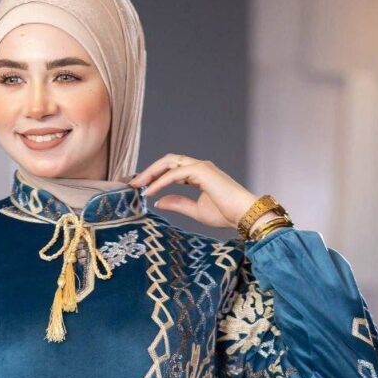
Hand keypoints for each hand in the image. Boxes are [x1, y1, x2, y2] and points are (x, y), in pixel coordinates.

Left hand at [128, 154, 278, 232]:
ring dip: (151, 173)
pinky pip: (175, 173)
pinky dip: (161, 181)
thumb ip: (178, 203)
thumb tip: (158, 202)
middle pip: (168, 161)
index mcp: (198, 174)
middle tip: (133, 184)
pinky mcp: (202, 171)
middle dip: (149, 171)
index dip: (155, 176)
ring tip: (137, 185)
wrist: (244, 215)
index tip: (140, 188)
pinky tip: (150, 192)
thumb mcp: (195, 210)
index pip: (171, 169)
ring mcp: (201, 167)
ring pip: (170, 162)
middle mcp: (199, 167)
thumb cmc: (226, 214)